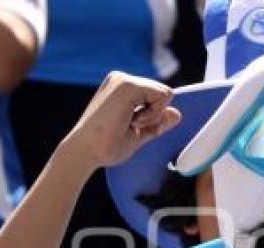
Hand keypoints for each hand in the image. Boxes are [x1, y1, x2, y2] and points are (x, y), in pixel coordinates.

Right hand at [63, 72, 180, 171]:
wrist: (85, 151)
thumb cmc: (106, 147)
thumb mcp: (138, 133)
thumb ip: (157, 123)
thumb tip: (177, 114)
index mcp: (122, 88)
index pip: (156, 96)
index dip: (154, 116)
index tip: (133, 126)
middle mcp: (121, 79)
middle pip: (163, 93)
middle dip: (156, 114)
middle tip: (131, 125)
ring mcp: (123, 79)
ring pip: (164, 93)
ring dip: (154, 115)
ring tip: (129, 123)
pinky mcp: (126, 84)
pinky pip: (163, 96)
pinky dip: (154, 113)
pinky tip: (132, 120)